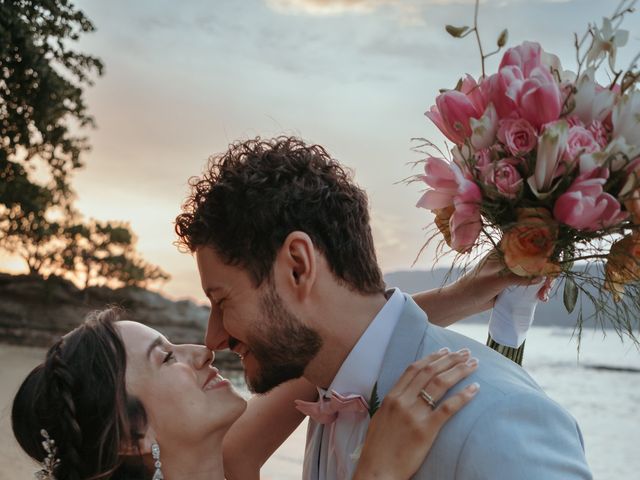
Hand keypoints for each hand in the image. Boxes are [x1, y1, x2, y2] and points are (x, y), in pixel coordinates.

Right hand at [353, 349, 478, 479]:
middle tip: (465, 353)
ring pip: (440, 384)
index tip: (444, 351)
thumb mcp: (380, 418)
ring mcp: (414, 414)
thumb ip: (393, 403)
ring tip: (473, 364)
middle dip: (450, 359)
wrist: (377, 470)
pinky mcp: (426, 430)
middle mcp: (402, 401)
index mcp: (391, 397)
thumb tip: (406, 393)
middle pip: (430, 372)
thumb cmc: (378, 448)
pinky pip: (448, 408)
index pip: (414, 369)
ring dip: (459, 371)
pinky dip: (463, 396)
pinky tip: (475, 388)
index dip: (431, 358)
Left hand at [451, 249, 543, 315]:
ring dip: (544, 282)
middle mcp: (510, 258)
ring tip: (543, 296)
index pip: (527, 243)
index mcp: (503, 250)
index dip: (543, 247)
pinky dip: (539, 290)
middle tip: (548, 284)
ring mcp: (514, 270)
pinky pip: (532, 284)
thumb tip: (540, 277)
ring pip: (537, 272)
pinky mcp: (515, 283)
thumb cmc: (474, 287)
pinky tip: (541, 298)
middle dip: (547, 270)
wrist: (464, 302)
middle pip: (537, 258)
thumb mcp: (495, 281)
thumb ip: (516, 278)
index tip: (555, 255)